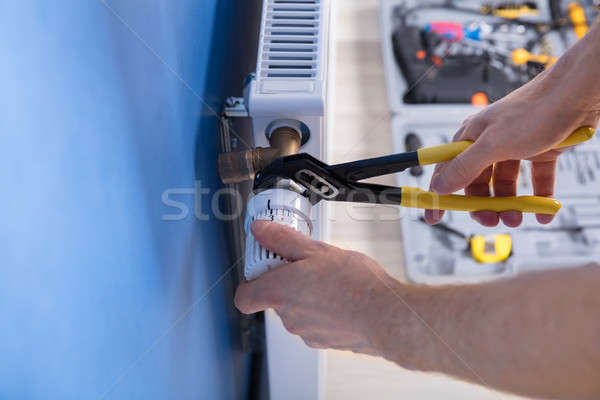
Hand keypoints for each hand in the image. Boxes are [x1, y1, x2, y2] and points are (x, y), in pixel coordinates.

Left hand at [234, 220, 394, 353]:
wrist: (386, 315)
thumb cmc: (355, 284)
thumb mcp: (317, 250)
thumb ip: (283, 239)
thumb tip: (261, 230)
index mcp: (280, 292)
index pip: (244, 297)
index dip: (250, 282)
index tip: (265, 266)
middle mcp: (288, 317)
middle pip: (274, 299)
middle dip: (286, 282)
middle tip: (307, 266)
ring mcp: (306, 332)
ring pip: (296, 310)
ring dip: (306, 296)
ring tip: (330, 280)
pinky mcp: (324, 341)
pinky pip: (315, 322)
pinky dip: (322, 311)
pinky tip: (341, 297)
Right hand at [425, 63, 598, 226]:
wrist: (579, 94)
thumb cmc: (535, 110)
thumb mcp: (493, 144)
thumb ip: (465, 167)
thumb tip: (439, 186)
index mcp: (471, 137)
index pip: (447, 170)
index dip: (440, 194)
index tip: (435, 216)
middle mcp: (490, 143)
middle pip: (478, 183)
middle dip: (483, 205)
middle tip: (491, 220)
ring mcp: (515, 148)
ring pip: (506, 185)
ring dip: (511, 205)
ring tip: (518, 217)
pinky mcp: (540, 152)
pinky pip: (535, 181)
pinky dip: (538, 198)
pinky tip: (543, 212)